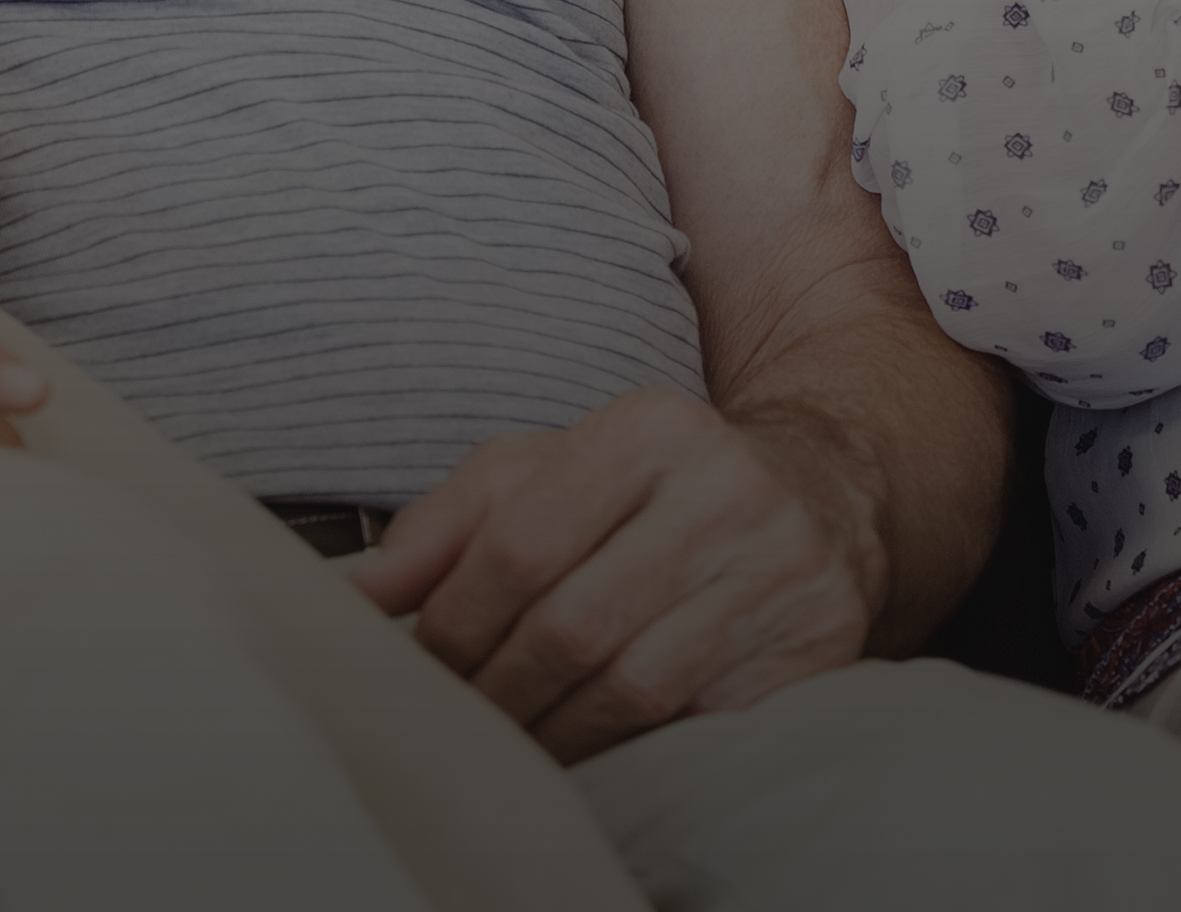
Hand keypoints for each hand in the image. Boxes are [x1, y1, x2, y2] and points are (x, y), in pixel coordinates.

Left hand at [346, 385, 877, 762]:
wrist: (823, 492)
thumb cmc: (656, 486)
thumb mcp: (553, 468)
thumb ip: (450, 522)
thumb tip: (357, 595)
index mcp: (648, 428)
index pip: (519, 544)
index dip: (451, 623)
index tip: (417, 667)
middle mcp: (724, 489)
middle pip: (569, 627)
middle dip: (494, 692)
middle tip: (454, 723)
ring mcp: (779, 571)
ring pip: (630, 690)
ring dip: (551, 736)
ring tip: (511, 746)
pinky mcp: (816, 645)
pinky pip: (695, 726)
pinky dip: (628, 751)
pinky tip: (591, 747)